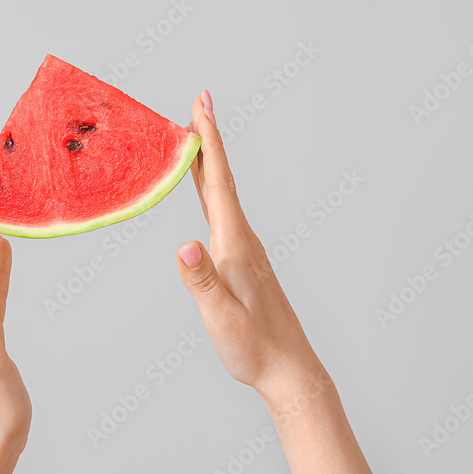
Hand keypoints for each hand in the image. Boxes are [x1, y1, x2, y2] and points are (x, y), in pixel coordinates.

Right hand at [176, 91, 317, 393]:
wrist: (288, 369)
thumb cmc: (255, 348)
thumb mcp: (222, 318)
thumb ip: (202, 281)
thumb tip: (184, 244)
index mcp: (236, 246)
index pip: (219, 184)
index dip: (209, 142)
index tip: (202, 106)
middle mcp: (243, 241)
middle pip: (220, 181)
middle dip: (208, 140)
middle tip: (198, 103)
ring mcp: (244, 251)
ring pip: (220, 196)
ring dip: (206, 164)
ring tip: (191, 139)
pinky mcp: (242, 263)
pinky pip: (220, 215)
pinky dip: (208, 192)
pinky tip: (203, 194)